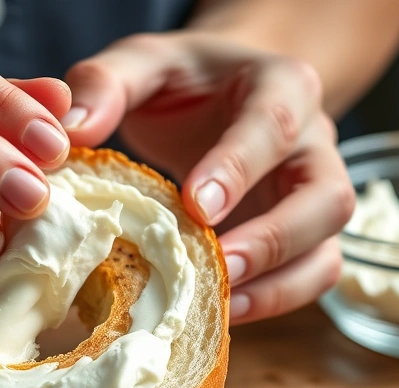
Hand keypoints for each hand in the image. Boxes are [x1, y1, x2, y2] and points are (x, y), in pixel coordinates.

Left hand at [63, 33, 354, 323]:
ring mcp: (315, 196)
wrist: (219, 94)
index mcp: (281, 85)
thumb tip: (72, 131)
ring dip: (277, 286)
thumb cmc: (182, 82)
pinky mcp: (304, 238)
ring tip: (219, 306)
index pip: (274, 125)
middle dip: (273, 240)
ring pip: (326, 250)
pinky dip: (271, 302)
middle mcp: (314, 144)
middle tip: (217, 268)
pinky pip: (308, 277)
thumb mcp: (142, 64)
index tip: (196, 207)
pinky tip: (219, 313)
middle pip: (326, 198)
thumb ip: (106, 82)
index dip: (239, 169)